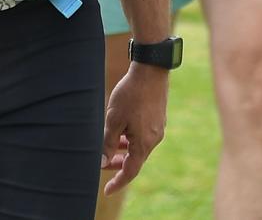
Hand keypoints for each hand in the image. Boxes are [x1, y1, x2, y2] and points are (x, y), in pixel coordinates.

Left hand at [99, 62, 168, 194]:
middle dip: (118, 164)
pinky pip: (144, 136)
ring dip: (125, 150)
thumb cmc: (130, 94)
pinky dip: (132, 139)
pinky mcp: (159, 118)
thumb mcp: (113, 120)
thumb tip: (103, 162)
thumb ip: (108, 143)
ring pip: (140, 147)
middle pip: (136, 160)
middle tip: (102, 164)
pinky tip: (122, 129)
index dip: (118, 182)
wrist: (150, 70)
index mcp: (144, 143)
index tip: (106, 190)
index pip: (130, 171)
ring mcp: (159, 128)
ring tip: (110, 144)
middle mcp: (155, 139)